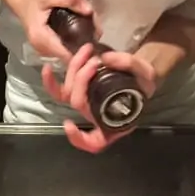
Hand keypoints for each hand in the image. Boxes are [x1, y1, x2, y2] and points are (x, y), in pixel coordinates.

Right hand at [11, 0, 96, 61]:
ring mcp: (45, 51)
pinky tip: (83, 31)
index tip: (97, 41)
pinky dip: (76, 42)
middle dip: (85, 46)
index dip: (84, 52)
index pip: (68, 56)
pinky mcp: (48, 48)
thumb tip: (89, 11)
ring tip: (92, 29)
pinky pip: (66, 50)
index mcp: (42, 39)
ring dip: (82, 44)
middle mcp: (43, 50)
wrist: (21, 0)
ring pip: (69, 54)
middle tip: (97, 30)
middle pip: (70, 56)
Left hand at [42, 46, 156, 152]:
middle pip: (78, 103)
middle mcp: (95, 117)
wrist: (139, 73)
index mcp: (114, 124)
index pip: (95, 143)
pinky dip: (52, 82)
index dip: (79, 138)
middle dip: (82, 80)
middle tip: (95, 62)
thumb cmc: (144, 82)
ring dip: (73, 71)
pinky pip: (61, 90)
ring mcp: (85, 104)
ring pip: (68, 93)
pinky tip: (48, 68)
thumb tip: (106, 58)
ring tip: (86, 52)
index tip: (70, 123)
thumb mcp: (146, 74)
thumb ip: (130, 65)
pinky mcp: (78, 91)